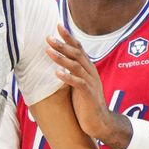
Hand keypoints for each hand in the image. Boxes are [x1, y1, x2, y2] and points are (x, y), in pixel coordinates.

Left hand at [46, 24, 130, 148]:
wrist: (101, 123)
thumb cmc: (86, 103)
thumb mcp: (78, 84)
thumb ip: (71, 72)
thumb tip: (57, 63)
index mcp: (88, 68)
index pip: (79, 48)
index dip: (69, 37)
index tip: (58, 25)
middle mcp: (91, 72)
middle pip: (77, 54)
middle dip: (62, 44)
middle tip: (48, 37)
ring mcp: (91, 83)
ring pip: (76, 66)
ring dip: (62, 58)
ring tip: (48, 51)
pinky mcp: (89, 95)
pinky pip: (78, 83)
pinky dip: (67, 77)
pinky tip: (57, 73)